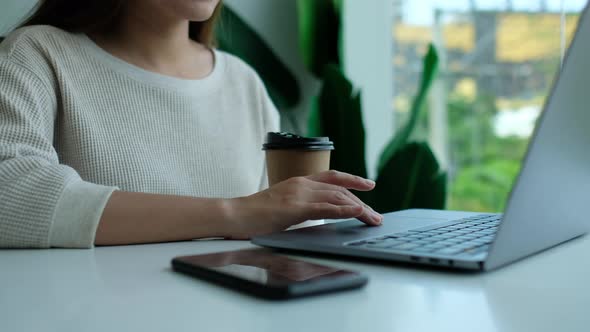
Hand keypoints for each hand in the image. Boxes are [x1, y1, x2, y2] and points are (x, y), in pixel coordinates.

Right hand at [224, 170, 381, 238]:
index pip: (332, 176)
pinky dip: (344, 210)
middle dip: (361, 202)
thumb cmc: (256, 213)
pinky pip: (325, 208)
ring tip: (372, 219)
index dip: (353, 179)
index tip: (369, 184)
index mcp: (299, 181)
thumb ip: (300, 204)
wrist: (235, 215)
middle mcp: (302, 184)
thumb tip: (317, 211)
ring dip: (358, 209)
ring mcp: (298, 195)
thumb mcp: (283, 204)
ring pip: (337, 198)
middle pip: (340, 189)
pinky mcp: (294, 208)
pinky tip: (356, 212)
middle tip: (376, 216)